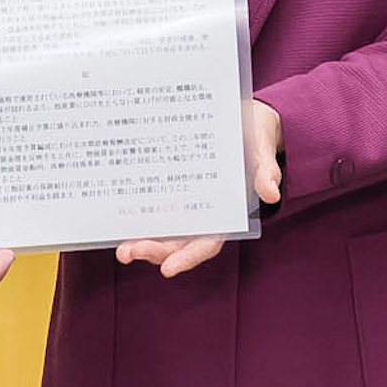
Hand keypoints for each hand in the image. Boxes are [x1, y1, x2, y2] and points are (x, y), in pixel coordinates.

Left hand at [119, 100, 281, 277]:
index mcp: (228, 212)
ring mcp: (187, 201)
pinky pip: (153, 203)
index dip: (188, 258)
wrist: (246, 117)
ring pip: (162, 230)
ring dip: (141, 241)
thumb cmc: (256, 136)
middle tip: (127, 253)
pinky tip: (116, 216)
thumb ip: (265, 170)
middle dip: (154, 251)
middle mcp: (204, 213)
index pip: (207, 243)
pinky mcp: (173, 184)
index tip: (167, 269)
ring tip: (120, 249)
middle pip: (177, 242)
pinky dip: (136, 214)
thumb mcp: (262, 149)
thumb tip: (269, 193)